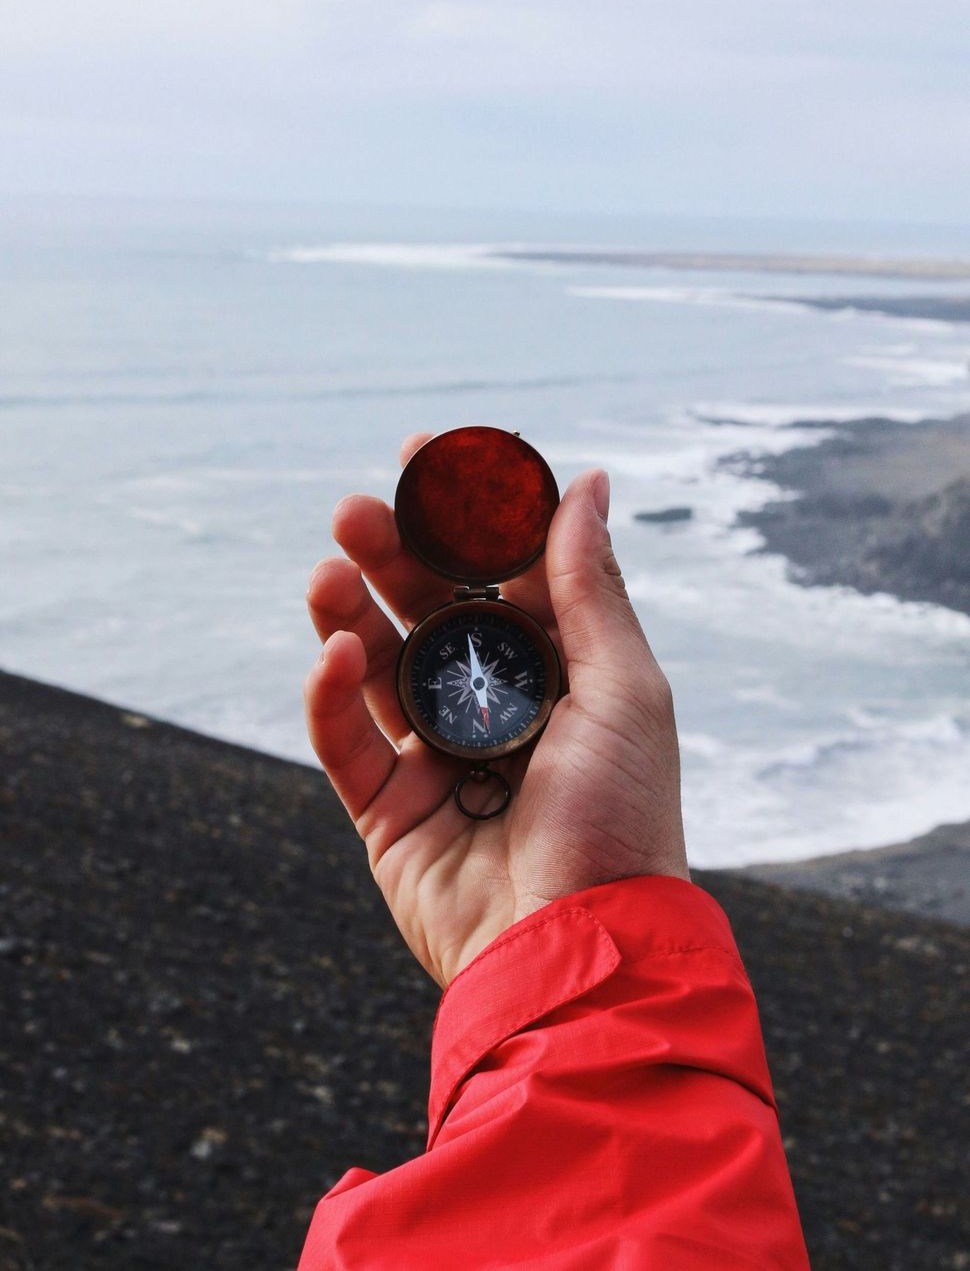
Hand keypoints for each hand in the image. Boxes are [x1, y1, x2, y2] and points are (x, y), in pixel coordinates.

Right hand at [305, 433, 688, 987]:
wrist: (578, 952)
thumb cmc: (621, 821)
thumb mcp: (622, 690)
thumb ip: (589, 587)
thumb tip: (586, 480)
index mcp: (559, 673)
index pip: (501, 576)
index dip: (464, 516)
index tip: (428, 456)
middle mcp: (496, 707)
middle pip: (430, 614)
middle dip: (394, 558)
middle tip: (358, 510)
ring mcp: (437, 757)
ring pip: (379, 668)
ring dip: (350, 614)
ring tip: (328, 570)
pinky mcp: (389, 809)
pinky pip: (348, 742)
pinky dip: (331, 697)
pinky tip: (332, 653)